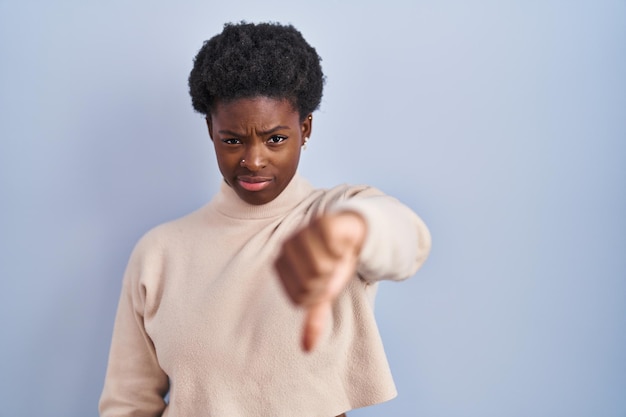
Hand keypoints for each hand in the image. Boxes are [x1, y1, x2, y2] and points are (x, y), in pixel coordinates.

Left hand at [274, 211, 366, 351]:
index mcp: (280, 265)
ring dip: (336, 265)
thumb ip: (313, 319)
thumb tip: (306, 348)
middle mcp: (286, 247)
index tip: (323, 280)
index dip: (318, 294)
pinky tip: (340, 244)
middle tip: (332, 267)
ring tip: (335, 255)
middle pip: (310, 282)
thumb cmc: (333, 264)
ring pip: (321, 267)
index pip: (300, 296)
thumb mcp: (324, 294)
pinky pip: (331, 249)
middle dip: (328, 280)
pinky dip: (341, 250)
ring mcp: (301, 233)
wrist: (352, 235)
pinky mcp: (321, 223)